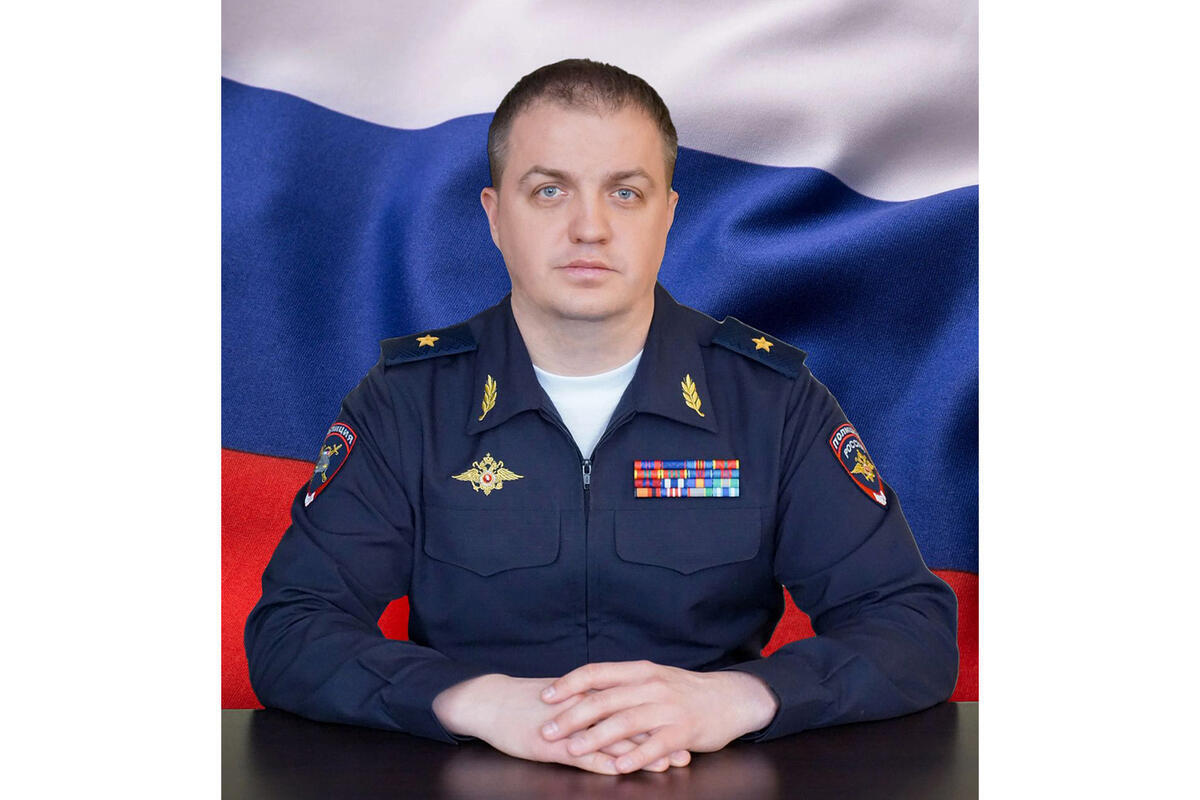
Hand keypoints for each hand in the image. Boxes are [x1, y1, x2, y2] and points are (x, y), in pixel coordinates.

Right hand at [432, 673, 690, 773]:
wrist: (490, 702)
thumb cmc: (527, 702)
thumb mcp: (564, 697)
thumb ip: (591, 700)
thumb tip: (617, 704)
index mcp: (589, 694)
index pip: (631, 705)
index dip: (657, 718)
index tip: (683, 729)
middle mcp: (584, 707)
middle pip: (629, 722)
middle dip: (659, 738)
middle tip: (686, 750)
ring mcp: (569, 726)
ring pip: (611, 740)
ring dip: (640, 754)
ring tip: (666, 764)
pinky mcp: (552, 744)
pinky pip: (582, 755)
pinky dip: (604, 764)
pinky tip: (623, 773)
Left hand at [538, 660, 779, 773]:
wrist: (729, 698)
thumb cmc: (684, 692)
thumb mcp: (652, 678)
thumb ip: (622, 685)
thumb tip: (583, 692)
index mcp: (640, 671)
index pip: (597, 672)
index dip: (569, 684)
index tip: (545, 697)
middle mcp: (651, 685)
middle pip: (605, 699)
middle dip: (572, 716)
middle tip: (548, 730)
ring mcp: (668, 708)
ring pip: (626, 721)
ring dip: (596, 737)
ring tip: (573, 749)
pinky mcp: (683, 730)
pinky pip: (655, 744)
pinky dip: (635, 756)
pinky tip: (618, 766)